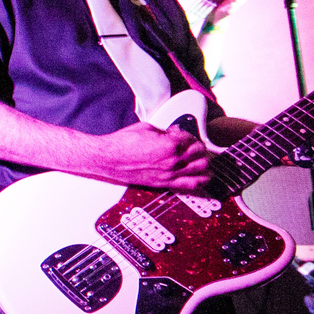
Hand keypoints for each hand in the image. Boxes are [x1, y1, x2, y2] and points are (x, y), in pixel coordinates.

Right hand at [95, 122, 211, 190]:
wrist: (108, 158)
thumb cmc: (122, 144)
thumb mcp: (147, 128)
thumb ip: (165, 132)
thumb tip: (173, 134)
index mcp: (170, 145)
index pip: (190, 138)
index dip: (187, 134)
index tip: (182, 134)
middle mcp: (172, 161)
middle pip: (200, 154)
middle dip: (199, 148)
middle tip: (195, 145)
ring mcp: (169, 174)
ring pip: (200, 170)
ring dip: (204, 163)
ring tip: (203, 160)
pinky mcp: (163, 183)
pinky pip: (189, 185)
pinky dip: (200, 181)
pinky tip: (204, 177)